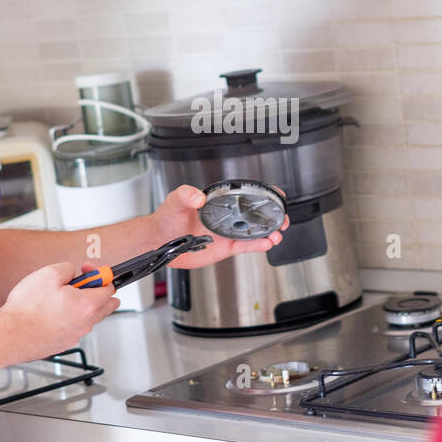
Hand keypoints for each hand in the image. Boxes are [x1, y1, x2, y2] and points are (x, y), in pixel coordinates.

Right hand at [0, 261, 118, 357]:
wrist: (10, 336)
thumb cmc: (27, 309)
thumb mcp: (49, 273)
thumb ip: (68, 268)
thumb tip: (72, 271)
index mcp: (88, 305)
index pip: (109, 287)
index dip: (99, 274)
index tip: (89, 271)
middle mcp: (86, 323)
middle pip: (106, 306)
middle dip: (96, 291)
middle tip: (79, 284)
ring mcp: (75, 336)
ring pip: (88, 318)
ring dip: (80, 305)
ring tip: (59, 298)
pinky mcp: (63, 344)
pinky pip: (73, 328)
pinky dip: (67, 319)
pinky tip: (50, 313)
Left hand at [150, 184, 289, 270]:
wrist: (158, 242)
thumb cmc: (165, 219)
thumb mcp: (174, 202)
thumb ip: (185, 195)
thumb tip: (197, 196)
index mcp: (218, 201)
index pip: (244, 194)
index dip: (262, 194)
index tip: (275, 194)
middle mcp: (226, 216)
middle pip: (255, 213)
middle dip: (272, 215)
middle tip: (282, 218)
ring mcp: (227, 232)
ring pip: (255, 231)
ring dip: (269, 232)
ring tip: (277, 234)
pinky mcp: (225, 247)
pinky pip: (246, 246)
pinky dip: (259, 245)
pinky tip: (268, 244)